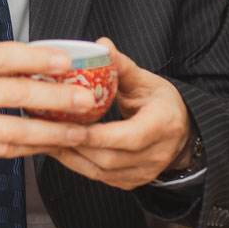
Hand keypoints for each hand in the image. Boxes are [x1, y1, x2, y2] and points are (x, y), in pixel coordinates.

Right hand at [0, 42, 94, 167]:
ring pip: (13, 131)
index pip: (2, 57)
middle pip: (13, 95)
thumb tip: (46, 59)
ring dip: (51, 133)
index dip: (36, 59)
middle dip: (55, 98)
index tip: (66, 61)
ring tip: (79, 132)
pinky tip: (53, 145)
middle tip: (86, 100)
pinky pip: (5, 150)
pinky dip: (32, 148)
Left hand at [48, 38, 195, 189]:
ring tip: (46, 137)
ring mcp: (143, 173)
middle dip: (75, 145)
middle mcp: (156, 154)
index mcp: (163, 125)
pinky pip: (99, 177)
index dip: (96, 135)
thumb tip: (101, 45)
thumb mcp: (146, 81)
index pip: (129, 137)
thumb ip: (122, 66)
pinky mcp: (130, 182)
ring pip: (100, 171)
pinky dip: (76, 164)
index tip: (68, 125)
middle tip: (47, 129)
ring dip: (71, 156)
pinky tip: (60, 148)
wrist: (182, 133)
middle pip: (110, 158)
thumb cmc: (162, 103)